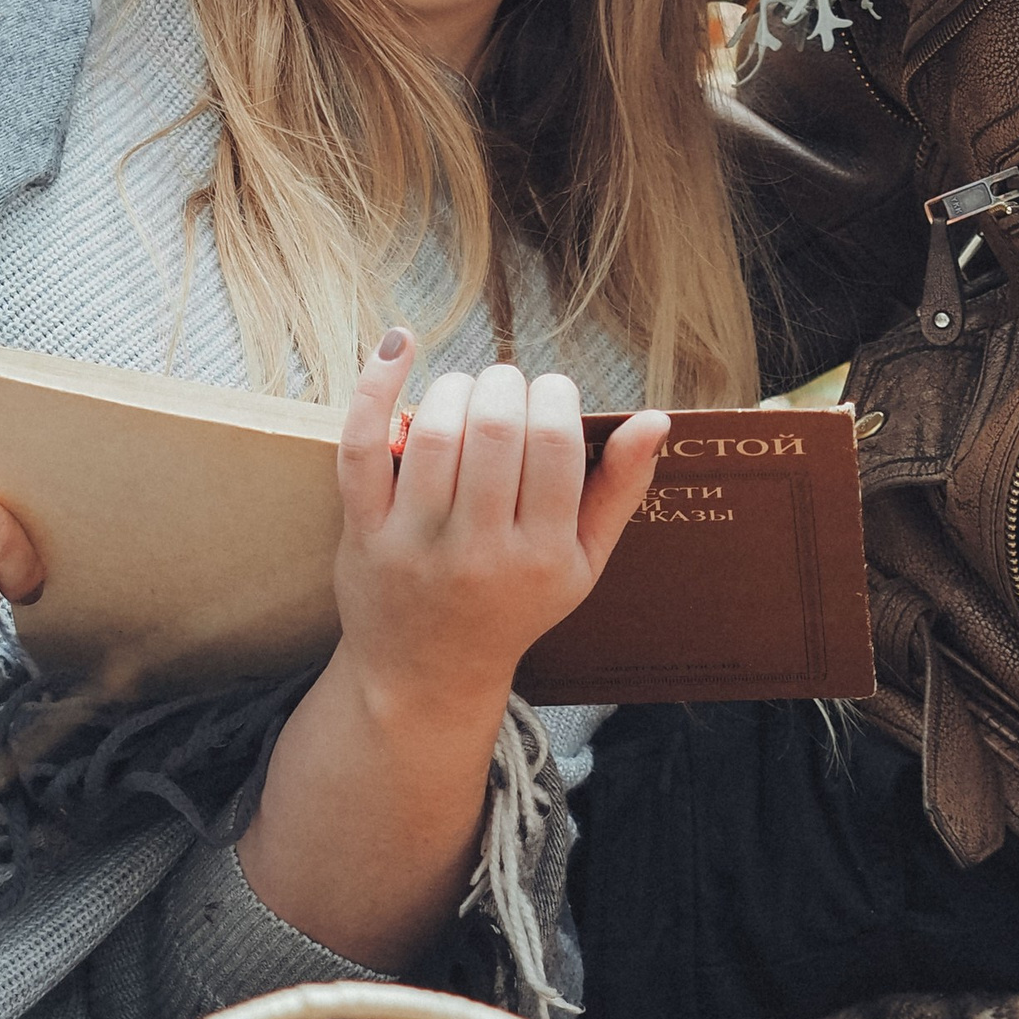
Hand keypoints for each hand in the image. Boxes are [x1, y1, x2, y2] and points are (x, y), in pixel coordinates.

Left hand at [331, 330, 666, 731]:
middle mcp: (479, 551)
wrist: (427, 674)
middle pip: (497, 427)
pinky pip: (363, 445)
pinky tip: (399, 343)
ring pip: (437, 429)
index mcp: (542, 555)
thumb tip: (655, 420)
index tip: (549, 396)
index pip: (556, 442)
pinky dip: (376, 386)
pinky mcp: (363, 530)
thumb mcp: (583, 564)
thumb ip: (620, 491)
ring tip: (468, 395)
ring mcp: (415, 541)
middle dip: (507, 386)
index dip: (554, 396)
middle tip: (508, 394)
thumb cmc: (514, 607)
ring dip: (457, 388)